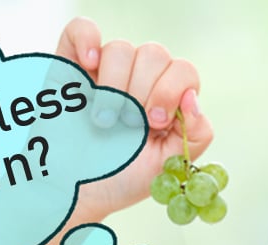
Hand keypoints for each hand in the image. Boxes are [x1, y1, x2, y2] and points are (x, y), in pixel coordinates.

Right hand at [56, 17, 213, 220]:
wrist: (74, 192)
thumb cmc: (119, 179)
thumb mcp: (166, 166)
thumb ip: (196, 135)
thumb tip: (192, 98)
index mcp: (165, 99)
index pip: (183, 71)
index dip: (170, 91)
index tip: (153, 121)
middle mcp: (138, 80)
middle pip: (155, 54)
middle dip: (142, 91)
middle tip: (128, 124)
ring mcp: (104, 71)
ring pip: (121, 48)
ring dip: (115, 86)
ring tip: (102, 120)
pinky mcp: (71, 67)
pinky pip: (82, 29)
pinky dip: (87, 40)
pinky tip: (89, 66)